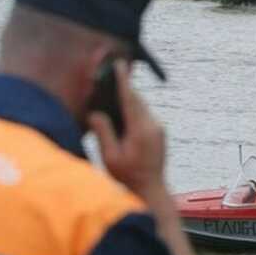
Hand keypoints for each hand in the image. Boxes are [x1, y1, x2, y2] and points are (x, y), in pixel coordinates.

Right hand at [88, 59, 165, 194]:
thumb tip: (95, 113)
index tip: (119, 65)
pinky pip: (145, 115)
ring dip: (129, 99)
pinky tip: (123, 113)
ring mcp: (159, 129)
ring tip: (114, 92)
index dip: (123, 81)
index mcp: (140, 130)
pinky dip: (134, 110)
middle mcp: (153, 126)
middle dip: (124, 87)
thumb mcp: (110, 157)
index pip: (130, 99)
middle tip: (111, 74)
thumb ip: (103, 132)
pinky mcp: (160, 132)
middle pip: (137, 100)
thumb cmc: (128, 176)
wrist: (151, 189)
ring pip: (142, 107)